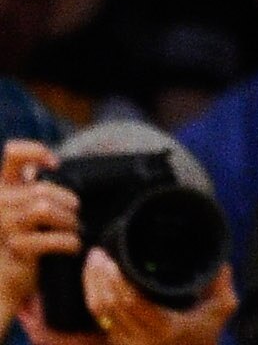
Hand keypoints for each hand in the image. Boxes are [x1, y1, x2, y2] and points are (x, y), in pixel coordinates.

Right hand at [0, 140, 76, 321]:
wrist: (4, 283)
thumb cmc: (18, 242)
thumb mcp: (20, 210)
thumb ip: (27, 190)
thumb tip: (40, 170)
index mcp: (0, 189)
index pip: (14, 153)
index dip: (37, 152)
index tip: (55, 165)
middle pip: (42, 188)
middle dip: (67, 202)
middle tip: (73, 215)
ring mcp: (3, 225)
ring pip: (46, 208)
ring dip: (68, 221)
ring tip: (72, 230)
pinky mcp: (15, 246)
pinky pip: (53, 237)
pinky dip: (69, 242)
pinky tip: (71, 246)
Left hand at [82, 252, 236, 344]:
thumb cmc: (204, 339)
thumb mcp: (221, 310)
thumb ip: (222, 284)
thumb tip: (220, 261)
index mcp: (163, 328)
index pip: (131, 302)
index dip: (116, 280)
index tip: (112, 259)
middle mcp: (139, 339)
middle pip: (108, 305)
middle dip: (98, 277)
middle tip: (97, 253)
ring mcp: (125, 343)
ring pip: (98, 312)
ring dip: (91, 286)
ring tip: (92, 263)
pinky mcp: (117, 343)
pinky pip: (99, 318)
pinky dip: (93, 297)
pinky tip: (94, 281)